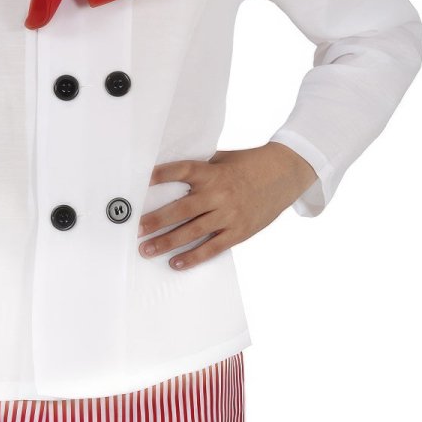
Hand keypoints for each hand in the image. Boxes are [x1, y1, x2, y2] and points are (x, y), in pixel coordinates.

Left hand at [138, 142, 318, 270]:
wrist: (284, 175)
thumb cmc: (248, 164)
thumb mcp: (222, 159)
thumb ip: (200, 168)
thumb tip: (169, 174)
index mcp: (212, 172)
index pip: (182, 170)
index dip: (162, 175)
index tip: (142, 180)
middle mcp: (219, 194)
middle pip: (182, 209)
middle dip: (156, 220)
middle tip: (136, 229)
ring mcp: (229, 215)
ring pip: (193, 231)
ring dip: (168, 242)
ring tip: (147, 250)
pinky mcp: (239, 231)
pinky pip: (213, 248)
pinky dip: (193, 257)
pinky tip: (176, 263)